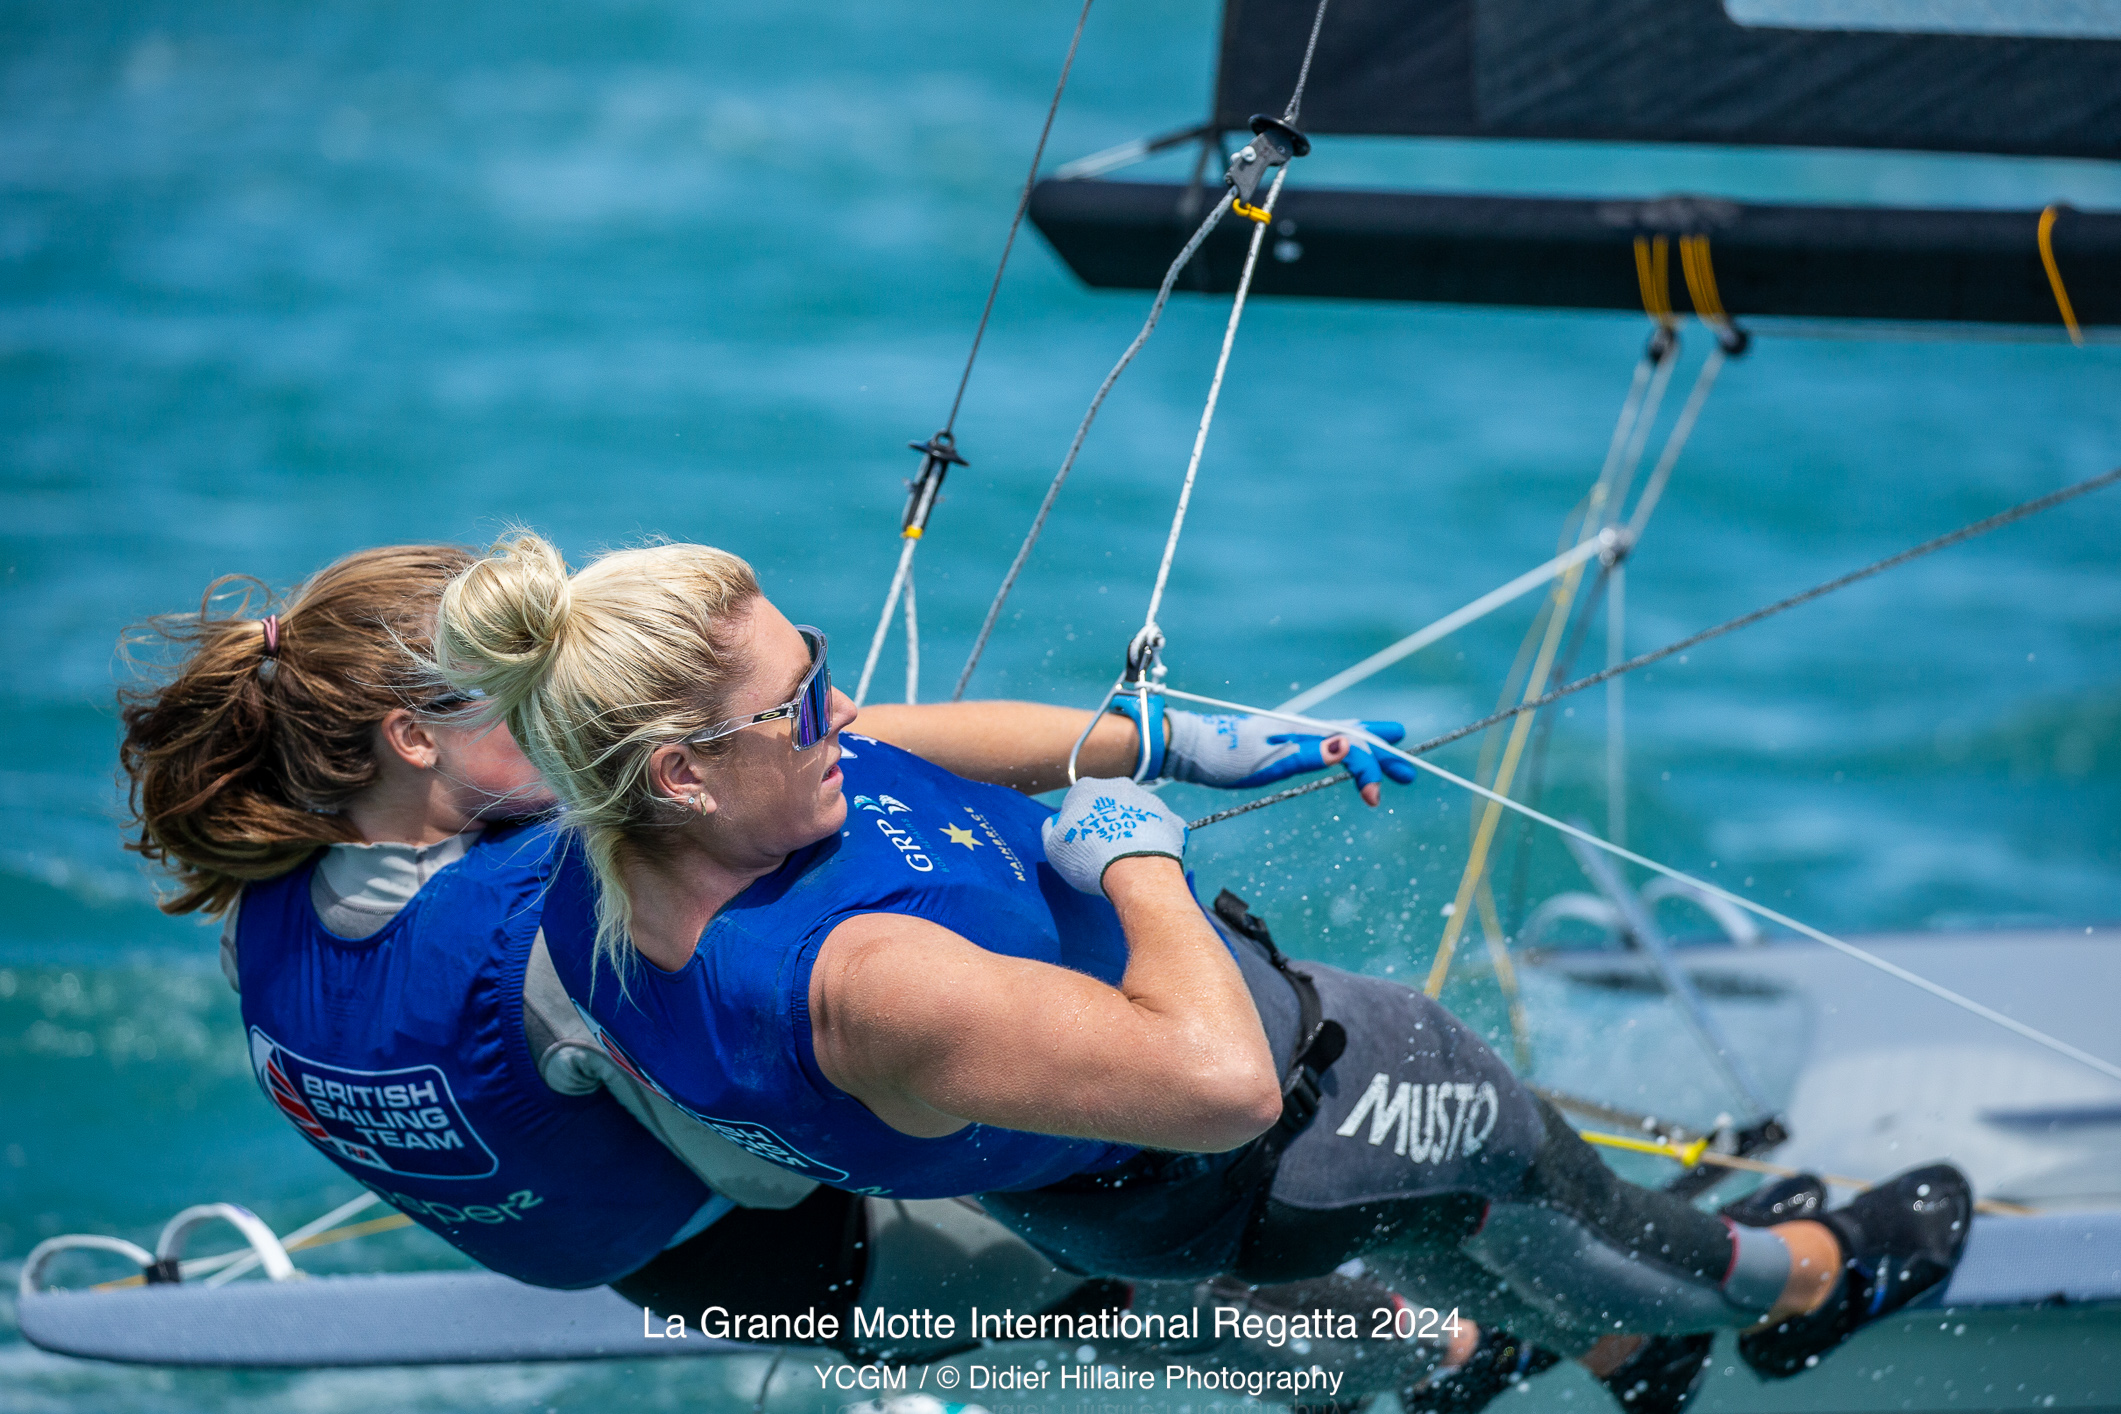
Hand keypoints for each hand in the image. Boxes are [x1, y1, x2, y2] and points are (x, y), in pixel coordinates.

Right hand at [1040, 777, 1187, 896]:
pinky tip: (1147, 859)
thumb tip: (1054, 823)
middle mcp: (1119, 787)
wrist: (1135, 871)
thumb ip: (1051, 830)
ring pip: (1135, 814)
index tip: (1080, 843)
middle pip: (1108, 804)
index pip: (1077, 803)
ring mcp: (1148, 800)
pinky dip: (1153, 840)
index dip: (1076, 824)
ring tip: (1127, 858)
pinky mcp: (1170, 817)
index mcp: (1087, 789)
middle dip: (1106, 822)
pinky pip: (1158, 827)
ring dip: (1130, 829)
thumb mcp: (1054, 848)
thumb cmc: (1089, 859)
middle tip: (1103, 851)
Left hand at [1164, 712, 1415, 806]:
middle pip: (1356, 738)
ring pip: (1342, 739)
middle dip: (1384, 755)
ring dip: (1369, 752)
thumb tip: (1348, 746)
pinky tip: (1345, 755)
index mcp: (1306, 731)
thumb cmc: (1227, 758)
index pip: (1353, 747)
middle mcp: (1305, 729)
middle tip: (1410, 774)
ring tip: (1391, 760)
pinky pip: (1326, 744)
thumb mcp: (1269, 760)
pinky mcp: (1283, 744)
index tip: (1375, 798)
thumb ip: (1310, 753)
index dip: (1371, 769)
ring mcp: (1294, 735)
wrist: (1191, 748)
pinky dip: (1346, 750)